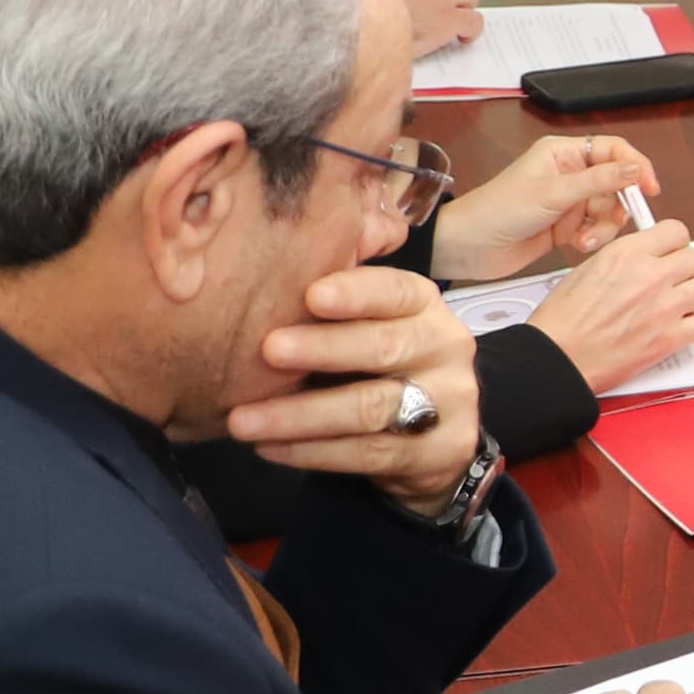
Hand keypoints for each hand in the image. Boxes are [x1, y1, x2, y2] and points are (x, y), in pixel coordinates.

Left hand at [224, 267, 480, 502]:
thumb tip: (288, 239)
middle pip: (385, 347)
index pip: (395, 291)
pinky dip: (314, 452)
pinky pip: (370, 453)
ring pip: (371, 407)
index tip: (311, 295)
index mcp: (423, 305)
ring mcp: (451, 401)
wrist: (431, 428)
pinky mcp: (443, 449)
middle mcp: (446, 347)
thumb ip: (334, 286)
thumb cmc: (372, 359)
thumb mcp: (364, 319)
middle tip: (269, 351)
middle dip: (324, 348)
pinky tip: (270, 448)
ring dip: (301, 415)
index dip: (355, 293)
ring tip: (242, 420)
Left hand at [434, 130, 659, 278]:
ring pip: (609, 211)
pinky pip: (596, 230)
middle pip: (616, 184)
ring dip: (604, 227)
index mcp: (563, 154)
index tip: (649, 188)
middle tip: (618, 219)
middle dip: (618, 205)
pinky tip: (578, 245)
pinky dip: (593, 238)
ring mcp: (568, 202)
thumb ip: (599, 180)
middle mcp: (568, 175)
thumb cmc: (497, 210)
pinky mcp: (566, 226)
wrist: (467, 247)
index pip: (613, 151)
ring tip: (586, 238)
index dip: (636, 167)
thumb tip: (636, 169)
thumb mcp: (553, 193)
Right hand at [525, 220, 693, 390]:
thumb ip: (625, 259)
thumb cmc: (562, 320)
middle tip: (673, 280)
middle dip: (685, 269)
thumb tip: (647, 256)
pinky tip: (678, 325)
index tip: (671, 251)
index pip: (676, 231)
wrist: (556, 356)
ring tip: (676, 303)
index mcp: (627, 254)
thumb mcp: (587, 269)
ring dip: (693, 295)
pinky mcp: (669, 338)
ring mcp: (663, 307)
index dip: (674, 243)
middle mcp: (649, 276)